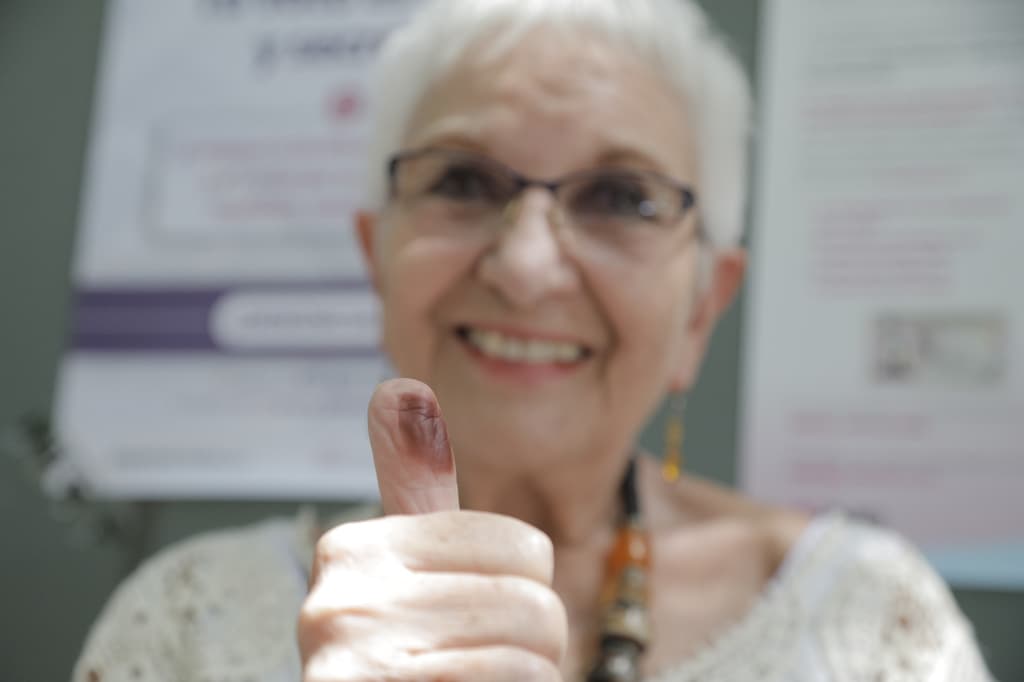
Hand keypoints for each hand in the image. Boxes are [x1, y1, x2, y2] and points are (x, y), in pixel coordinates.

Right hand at [299, 378, 567, 680]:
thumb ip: (408, 495)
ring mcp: (355, 660)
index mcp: (354, 550)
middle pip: (532, 600)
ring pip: (531, 652)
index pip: (519, 546)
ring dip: (532, 679)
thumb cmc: (399, 667)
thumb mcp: (398, 583)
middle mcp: (342, 599)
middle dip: (539, 643)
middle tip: (509, 665)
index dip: (530, 589)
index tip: (496, 614)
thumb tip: (403, 392)